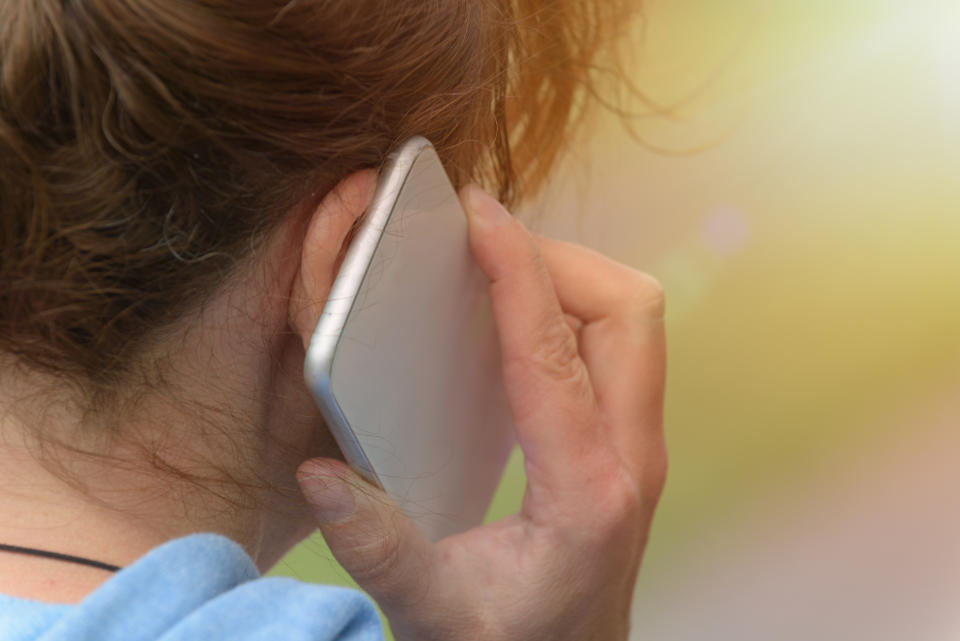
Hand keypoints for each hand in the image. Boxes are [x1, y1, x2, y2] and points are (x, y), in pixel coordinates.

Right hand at [297, 184, 666, 640]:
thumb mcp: (436, 614)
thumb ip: (379, 549)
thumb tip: (322, 475)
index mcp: (586, 491)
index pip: (552, 350)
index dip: (515, 268)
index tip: (478, 214)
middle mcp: (630, 458)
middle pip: (628, 311)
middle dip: (559, 260)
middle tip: (486, 251)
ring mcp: (637, 448)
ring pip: (631, 321)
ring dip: (570, 280)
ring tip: (497, 275)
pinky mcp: (627, 445)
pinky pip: (616, 346)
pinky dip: (572, 312)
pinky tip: (516, 323)